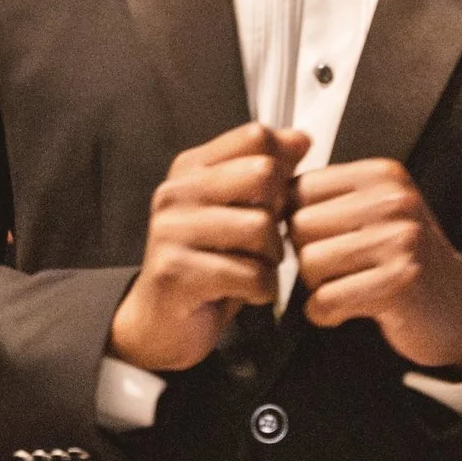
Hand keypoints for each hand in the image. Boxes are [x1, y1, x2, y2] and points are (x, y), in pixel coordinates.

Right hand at [110, 123, 307, 372]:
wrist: (160, 323)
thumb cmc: (206, 265)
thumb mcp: (237, 211)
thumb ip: (267, 173)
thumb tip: (301, 138)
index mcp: (191, 169)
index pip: (255, 137)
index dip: (281, 169)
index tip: (272, 199)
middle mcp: (176, 192)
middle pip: (263, 175)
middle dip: (279, 214)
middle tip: (264, 242)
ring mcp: (171, 230)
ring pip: (261, 227)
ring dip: (272, 259)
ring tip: (255, 269)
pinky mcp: (176, 272)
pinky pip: (251, 274)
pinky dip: (263, 290)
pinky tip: (247, 293)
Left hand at [289, 158, 461, 372]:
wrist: (455, 310)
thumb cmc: (404, 262)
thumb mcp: (374, 214)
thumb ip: (329, 200)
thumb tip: (266, 199)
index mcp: (382, 176)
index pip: (300, 188)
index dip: (295, 221)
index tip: (315, 241)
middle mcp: (393, 201)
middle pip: (299, 226)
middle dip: (305, 256)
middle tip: (334, 271)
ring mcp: (400, 240)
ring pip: (309, 263)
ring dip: (316, 286)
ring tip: (343, 288)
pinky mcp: (399, 281)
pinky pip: (327, 299)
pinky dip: (324, 313)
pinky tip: (345, 310)